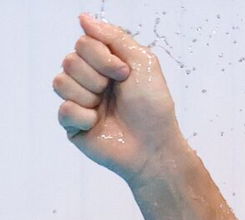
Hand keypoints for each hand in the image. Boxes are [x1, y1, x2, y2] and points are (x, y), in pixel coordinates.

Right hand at [53, 14, 185, 184]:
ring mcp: (79, 101)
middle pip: (69, 60)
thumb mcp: (143, 63)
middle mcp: (90, 80)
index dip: (101, 56)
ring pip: (60, 82)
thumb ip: (115, 37)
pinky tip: (98, 124)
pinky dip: (84, 116)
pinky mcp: (72, 124)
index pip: (83, 43)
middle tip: (115, 92)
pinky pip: (63, 109)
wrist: (154, 145)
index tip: (124, 73)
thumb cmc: (153, 107)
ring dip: (89, 95)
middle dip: (96, 77)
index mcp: (105, 64)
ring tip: (105, 108)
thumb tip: (83, 18)